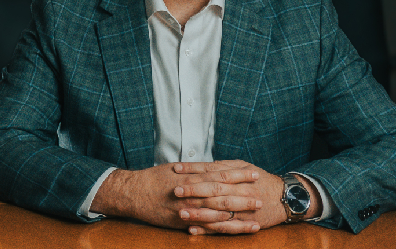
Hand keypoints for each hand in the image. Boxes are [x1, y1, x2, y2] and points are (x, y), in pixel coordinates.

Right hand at [93, 162, 262, 231]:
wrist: (134, 193)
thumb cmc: (154, 179)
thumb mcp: (175, 169)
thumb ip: (194, 170)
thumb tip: (211, 168)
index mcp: (192, 176)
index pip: (221, 174)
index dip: (239, 174)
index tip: (254, 173)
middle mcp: (193, 191)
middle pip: (224, 193)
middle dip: (244, 195)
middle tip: (261, 196)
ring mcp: (190, 206)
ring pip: (219, 210)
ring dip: (239, 212)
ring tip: (256, 213)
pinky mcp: (184, 220)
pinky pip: (208, 225)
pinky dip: (224, 226)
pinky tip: (236, 226)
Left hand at [172, 160, 291, 233]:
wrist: (287, 198)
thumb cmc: (262, 180)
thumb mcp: (245, 167)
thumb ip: (224, 166)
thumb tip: (202, 165)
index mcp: (237, 175)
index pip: (211, 171)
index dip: (193, 170)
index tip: (176, 170)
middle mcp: (239, 191)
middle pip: (214, 190)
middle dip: (194, 191)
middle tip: (175, 191)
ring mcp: (242, 208)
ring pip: (217, 211)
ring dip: (198, 213)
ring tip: (180, 213)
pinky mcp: (244, 223)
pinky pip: (224, 228)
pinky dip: (208, 229)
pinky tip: (193, 229)